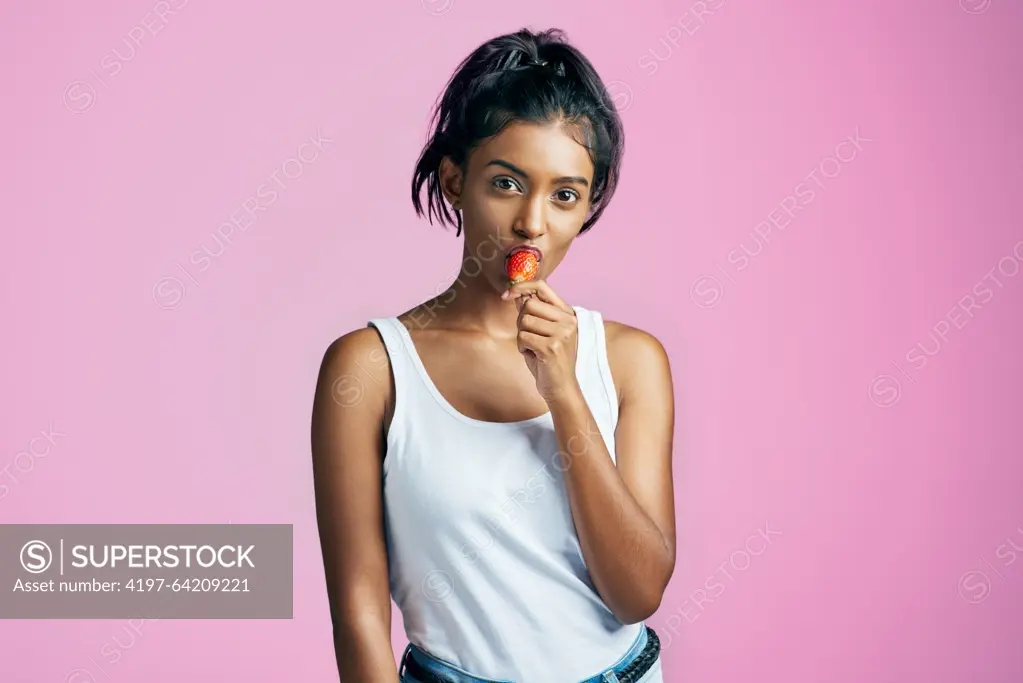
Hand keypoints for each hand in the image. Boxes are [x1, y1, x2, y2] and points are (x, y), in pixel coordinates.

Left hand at [501, 279, 579, 403]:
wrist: (561, 387)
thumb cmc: (549, 360)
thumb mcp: (542, 333)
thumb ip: (533, 313)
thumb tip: (516, 293)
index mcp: (567, 314)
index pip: (543, 287)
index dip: (522, 286)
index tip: (506, 294)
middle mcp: (568, 321)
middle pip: (529, 304)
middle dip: (521, 320)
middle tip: (528, 336)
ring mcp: (562, 333)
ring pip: (524, 321)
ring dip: (522, 336)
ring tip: (533, 347)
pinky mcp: (552, 346)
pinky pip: (523, 337)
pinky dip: (522, 347)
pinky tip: (533, 355)